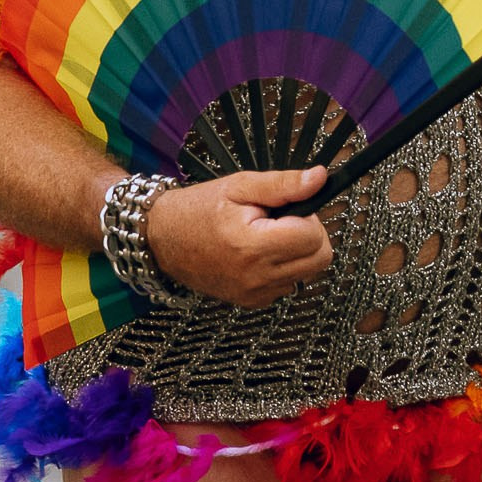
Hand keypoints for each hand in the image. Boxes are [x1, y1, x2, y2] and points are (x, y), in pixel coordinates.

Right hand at [142, 167, 334, 308]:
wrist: (162, 239)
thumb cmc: (197, 210)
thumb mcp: (240, 186)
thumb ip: (284, 185)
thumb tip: (319, 179)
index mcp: (253, 246)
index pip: (313, 237)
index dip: (309, 216)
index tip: (289, 207)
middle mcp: (256, 276)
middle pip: (319, 259)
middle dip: (311, 234)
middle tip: (284, 219)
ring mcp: (254, 294)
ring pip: (307, 273)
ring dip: (298, 252)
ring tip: (267, 234)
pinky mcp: (252, 302)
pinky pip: (288, 284)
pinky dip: (284, 267)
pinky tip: (260, 252)